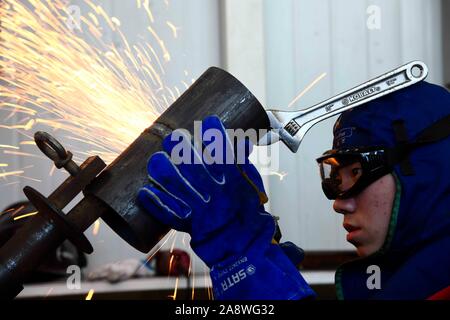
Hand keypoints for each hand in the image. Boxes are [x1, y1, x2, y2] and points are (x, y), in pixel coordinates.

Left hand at [138, 115, 271, 266]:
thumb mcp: (251, 183)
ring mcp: (201, 209)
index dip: (214, 134)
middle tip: (174, 136)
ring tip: (156, 159)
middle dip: (181, 147)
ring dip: (163, 171)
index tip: (208, 121)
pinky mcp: (189, 223)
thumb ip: (242, 161)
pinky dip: (155, 203)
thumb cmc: (246, 210)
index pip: (223, 152)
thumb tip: (242, 139)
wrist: (244, 242)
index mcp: (233, 181)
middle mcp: (216, 192)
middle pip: (193, 165)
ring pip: (177, 186)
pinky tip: (144, 192)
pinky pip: (169, 213)